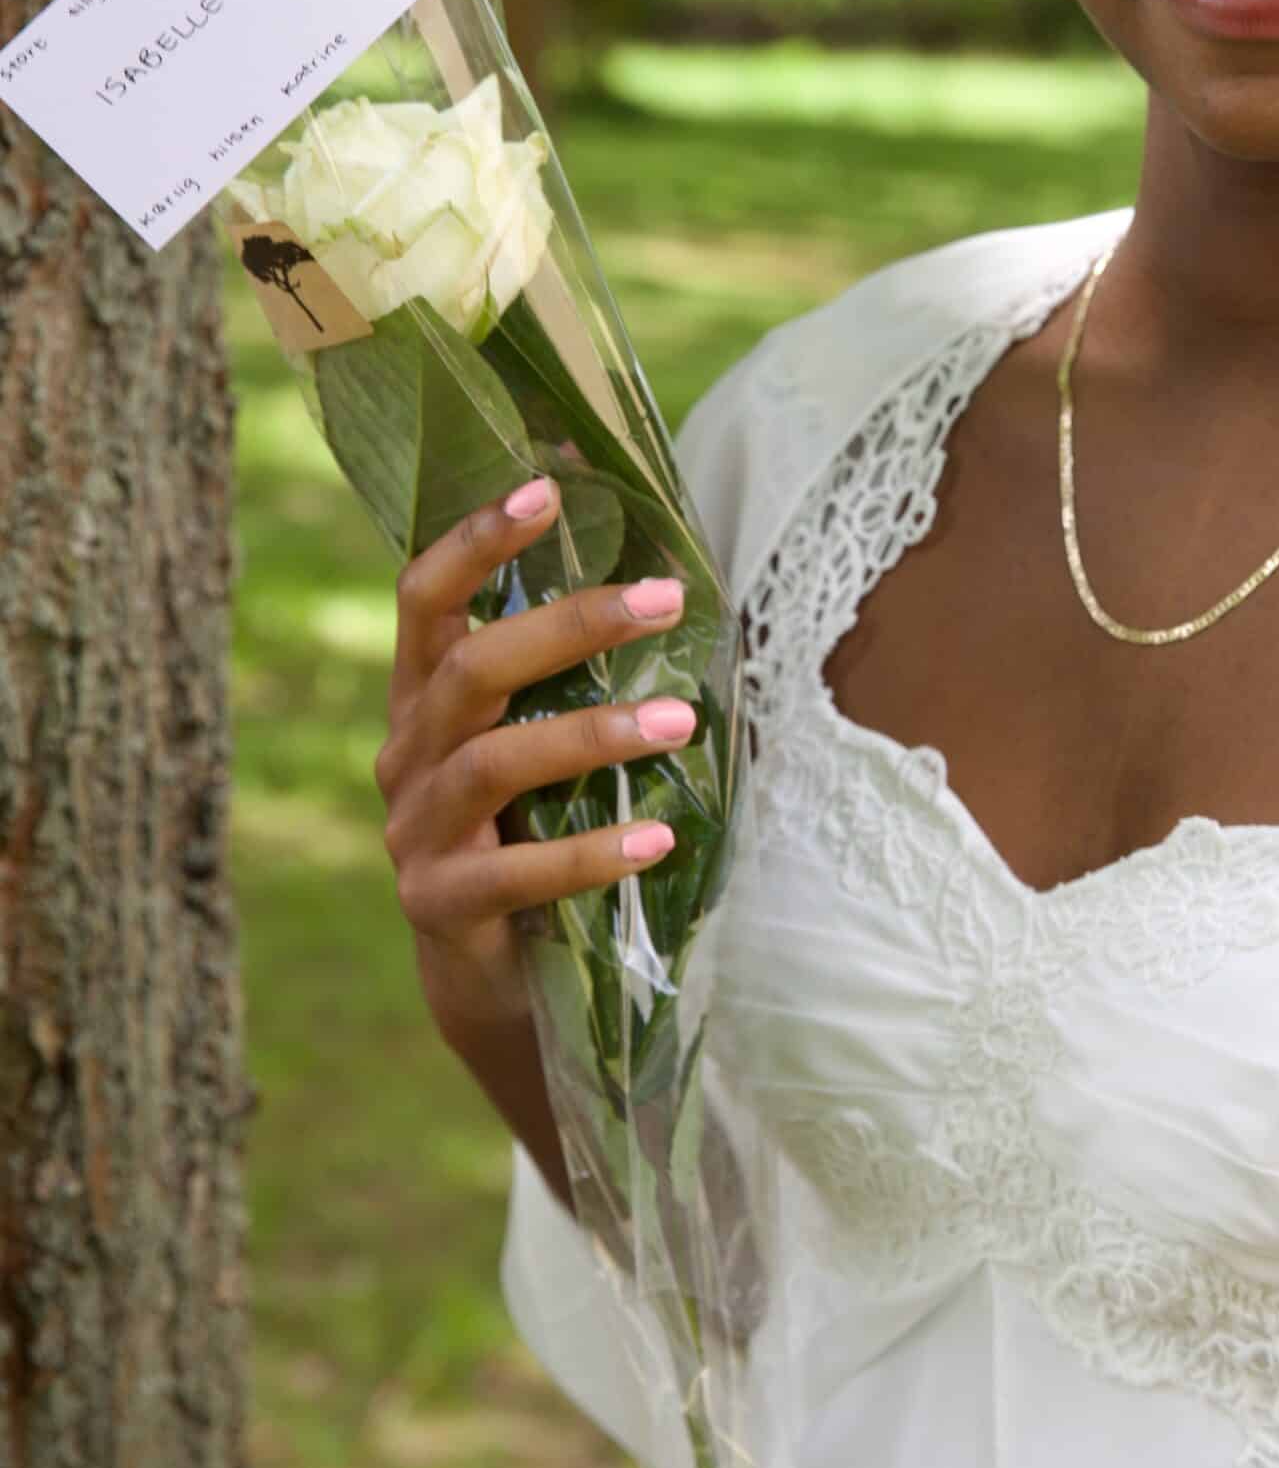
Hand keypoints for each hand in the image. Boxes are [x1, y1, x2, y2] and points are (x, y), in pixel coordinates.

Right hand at [373, 473, 696, 1022]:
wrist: (494, 979)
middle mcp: (408, 755)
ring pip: (493, 762)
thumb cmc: (533, 833)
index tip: (544, 489)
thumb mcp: (540, 746)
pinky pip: (515, 874)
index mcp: (426, 700)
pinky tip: (656, 839)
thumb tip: (664, 582)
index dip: (473, 541)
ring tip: (681, 722)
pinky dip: (590, 853)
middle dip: (568, 624)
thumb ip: (570, 679)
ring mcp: (415, 834)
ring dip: (592, 734)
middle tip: (665, 596)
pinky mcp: (440, 908)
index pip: (424, 600)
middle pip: (469, 667)